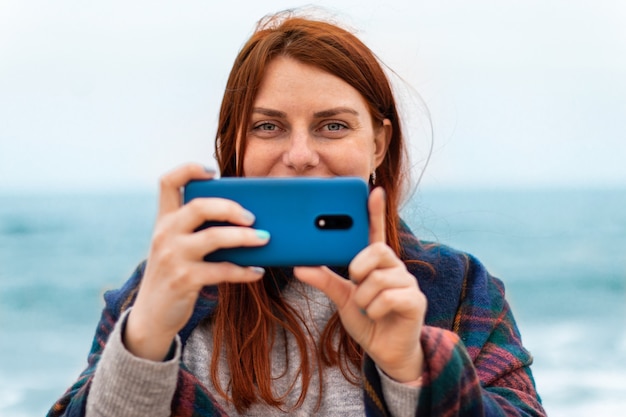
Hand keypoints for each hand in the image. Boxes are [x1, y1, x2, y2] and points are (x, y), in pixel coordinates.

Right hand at [125, 164, 268, 360]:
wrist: (150, 316)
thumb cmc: (173, 274)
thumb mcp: (176, 247)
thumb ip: (197, 229)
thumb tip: (244, 218)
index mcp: (164, 220)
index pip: (168, 182)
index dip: (190, 170)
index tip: (213, 172)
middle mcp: (165, 233)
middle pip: (200, 206)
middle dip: (231, 208)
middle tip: (252, 217)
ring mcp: (173, 257)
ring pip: (214, 237)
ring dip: (244, 237)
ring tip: (264, 239)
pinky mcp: (184, 280)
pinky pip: (222, 270)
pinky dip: (244, 271)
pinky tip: (257, 272)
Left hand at [294, 187, 425, 381]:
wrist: (385, 351)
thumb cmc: (367, 320)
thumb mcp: (341, 298)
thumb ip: (324, 280)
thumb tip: (298, 267)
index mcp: (377, 263)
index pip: (376, 232)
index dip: (374, 212)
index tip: (371, 191)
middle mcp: (394, 268)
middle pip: (377, 250)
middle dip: (359, 268)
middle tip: (355, 283)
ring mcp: (407, 283)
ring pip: (378, 278)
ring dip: (364, 298)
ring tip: (367, 309)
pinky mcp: (415, 301)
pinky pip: (389, 297)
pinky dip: (375, 310)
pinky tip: (378, 316)